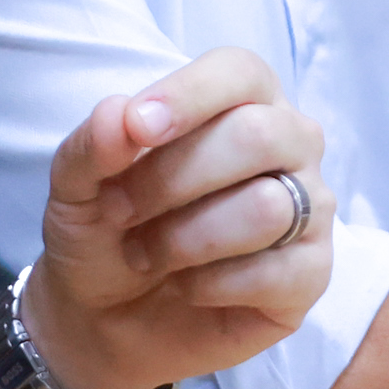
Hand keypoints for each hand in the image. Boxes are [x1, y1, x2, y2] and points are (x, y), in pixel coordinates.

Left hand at [22, 48, 334, 388]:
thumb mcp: (77, 186)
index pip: (239, 72)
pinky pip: (274, 273)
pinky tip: (187, 286)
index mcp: (243, 100)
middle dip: (172, 178)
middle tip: (119, 210)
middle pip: (257, 136)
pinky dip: (210, 285)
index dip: (189, 95)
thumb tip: (119, 114)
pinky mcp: (311, 274)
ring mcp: (310, 209)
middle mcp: (290, 144)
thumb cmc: (107, 229)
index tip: (136, 128)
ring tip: (147, 254)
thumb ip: (93, 145)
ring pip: (268, 207)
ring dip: (185, 238)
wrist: (107, 317)